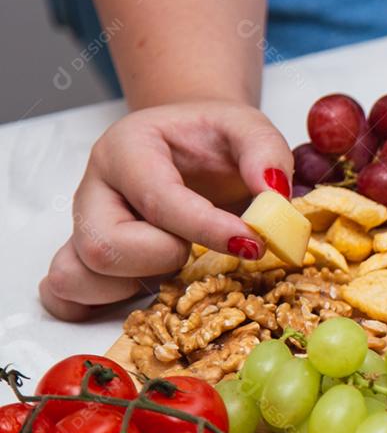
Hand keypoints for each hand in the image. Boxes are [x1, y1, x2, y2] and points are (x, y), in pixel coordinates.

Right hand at [40, 101, 293, 320]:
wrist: (192, 143)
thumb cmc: (213, 139)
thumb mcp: (248, 128)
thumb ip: (265, 153)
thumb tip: (274, 195)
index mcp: (128, 149)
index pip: (157, 199)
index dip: (207, 229)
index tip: (252, 244)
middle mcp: (96, 189)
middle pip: (104, 245)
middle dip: (164, 257)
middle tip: (198, 247)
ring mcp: (85, 226)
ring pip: (78, 275)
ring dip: (133, 284)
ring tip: (173, 264)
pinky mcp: (86, 257)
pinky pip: (66, 293)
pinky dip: (98, 304)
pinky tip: (143, 291)